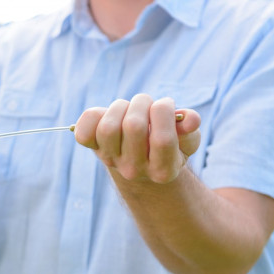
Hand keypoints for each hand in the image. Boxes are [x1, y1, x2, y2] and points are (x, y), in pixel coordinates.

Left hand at [73, 94, 200, 182]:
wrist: (141, 163)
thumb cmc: (168, 145)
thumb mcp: (186, 139)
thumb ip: (190, 129)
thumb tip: (191, 119)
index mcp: (163, 170)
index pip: (162, 139)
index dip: (164, 111)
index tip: (166, 104)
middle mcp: (134, 170)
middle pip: (133, 126)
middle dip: (143, 103)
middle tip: (147, 104)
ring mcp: (111, 161)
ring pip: (108, 127)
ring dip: (120, 107)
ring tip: (129, 108)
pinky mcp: (94, 149)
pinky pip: (83, 132)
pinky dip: (93, 116)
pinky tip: (108, 115)